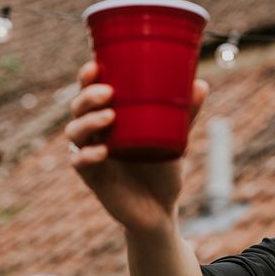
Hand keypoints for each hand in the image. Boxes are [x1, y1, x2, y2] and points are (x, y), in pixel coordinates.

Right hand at [65, 60, 208, 232]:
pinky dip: (87, 156)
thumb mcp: (176, 138)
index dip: (86, 77)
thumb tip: (200, 85)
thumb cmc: (163, 167)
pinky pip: (80, 164)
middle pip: (77, 108)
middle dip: (87, 96)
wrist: (161, 209)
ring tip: (110, 117)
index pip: (90, 91)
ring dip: (87, 122)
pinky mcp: (93, 179)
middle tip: (108, 92)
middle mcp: (96, 133)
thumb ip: (186, 113)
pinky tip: (101, 151)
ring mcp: (92, 155)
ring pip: (74, 133)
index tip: (95, 66)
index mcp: (110, 116)